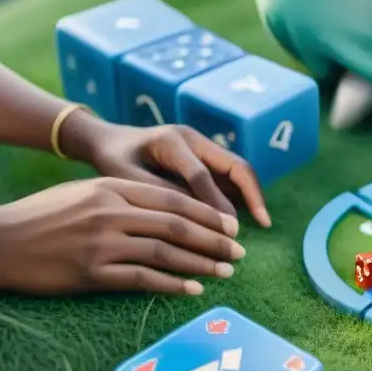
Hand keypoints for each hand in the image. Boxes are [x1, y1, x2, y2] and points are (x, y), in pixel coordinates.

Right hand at [0, 178, 244, 295]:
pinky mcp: (92, 273)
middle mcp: (111, 212)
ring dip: (202, 263)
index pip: (173, 199)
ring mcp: (102, 243)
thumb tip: (170, 211)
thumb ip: (124, 196)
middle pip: (177, 225)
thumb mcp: (84, 192)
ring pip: (166, 252)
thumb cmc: (42, 216)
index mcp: (112, 187)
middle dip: (214, 239)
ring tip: (226, 271)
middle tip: (239, 251)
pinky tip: (194, 289)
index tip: (231, 225)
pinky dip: (172, 284)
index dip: (208, 213)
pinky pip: (143, 279)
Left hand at [76, 120, 270, 227]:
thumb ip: (160, 196)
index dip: (217, 204)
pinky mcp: (205, 156)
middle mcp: (194, 139)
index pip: (202, 175)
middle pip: (235, 164)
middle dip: (253, 194)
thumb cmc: (112, 161)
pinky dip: (239, 195)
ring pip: (236, 169)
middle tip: (265, 222)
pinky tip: (243, 218)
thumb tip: (196, 221)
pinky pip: (228, 175)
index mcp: (173, 140)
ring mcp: (203, 145)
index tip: (230, 231)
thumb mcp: (127, 180)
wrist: (107, 140)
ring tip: (261, 223)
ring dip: (250, 195)